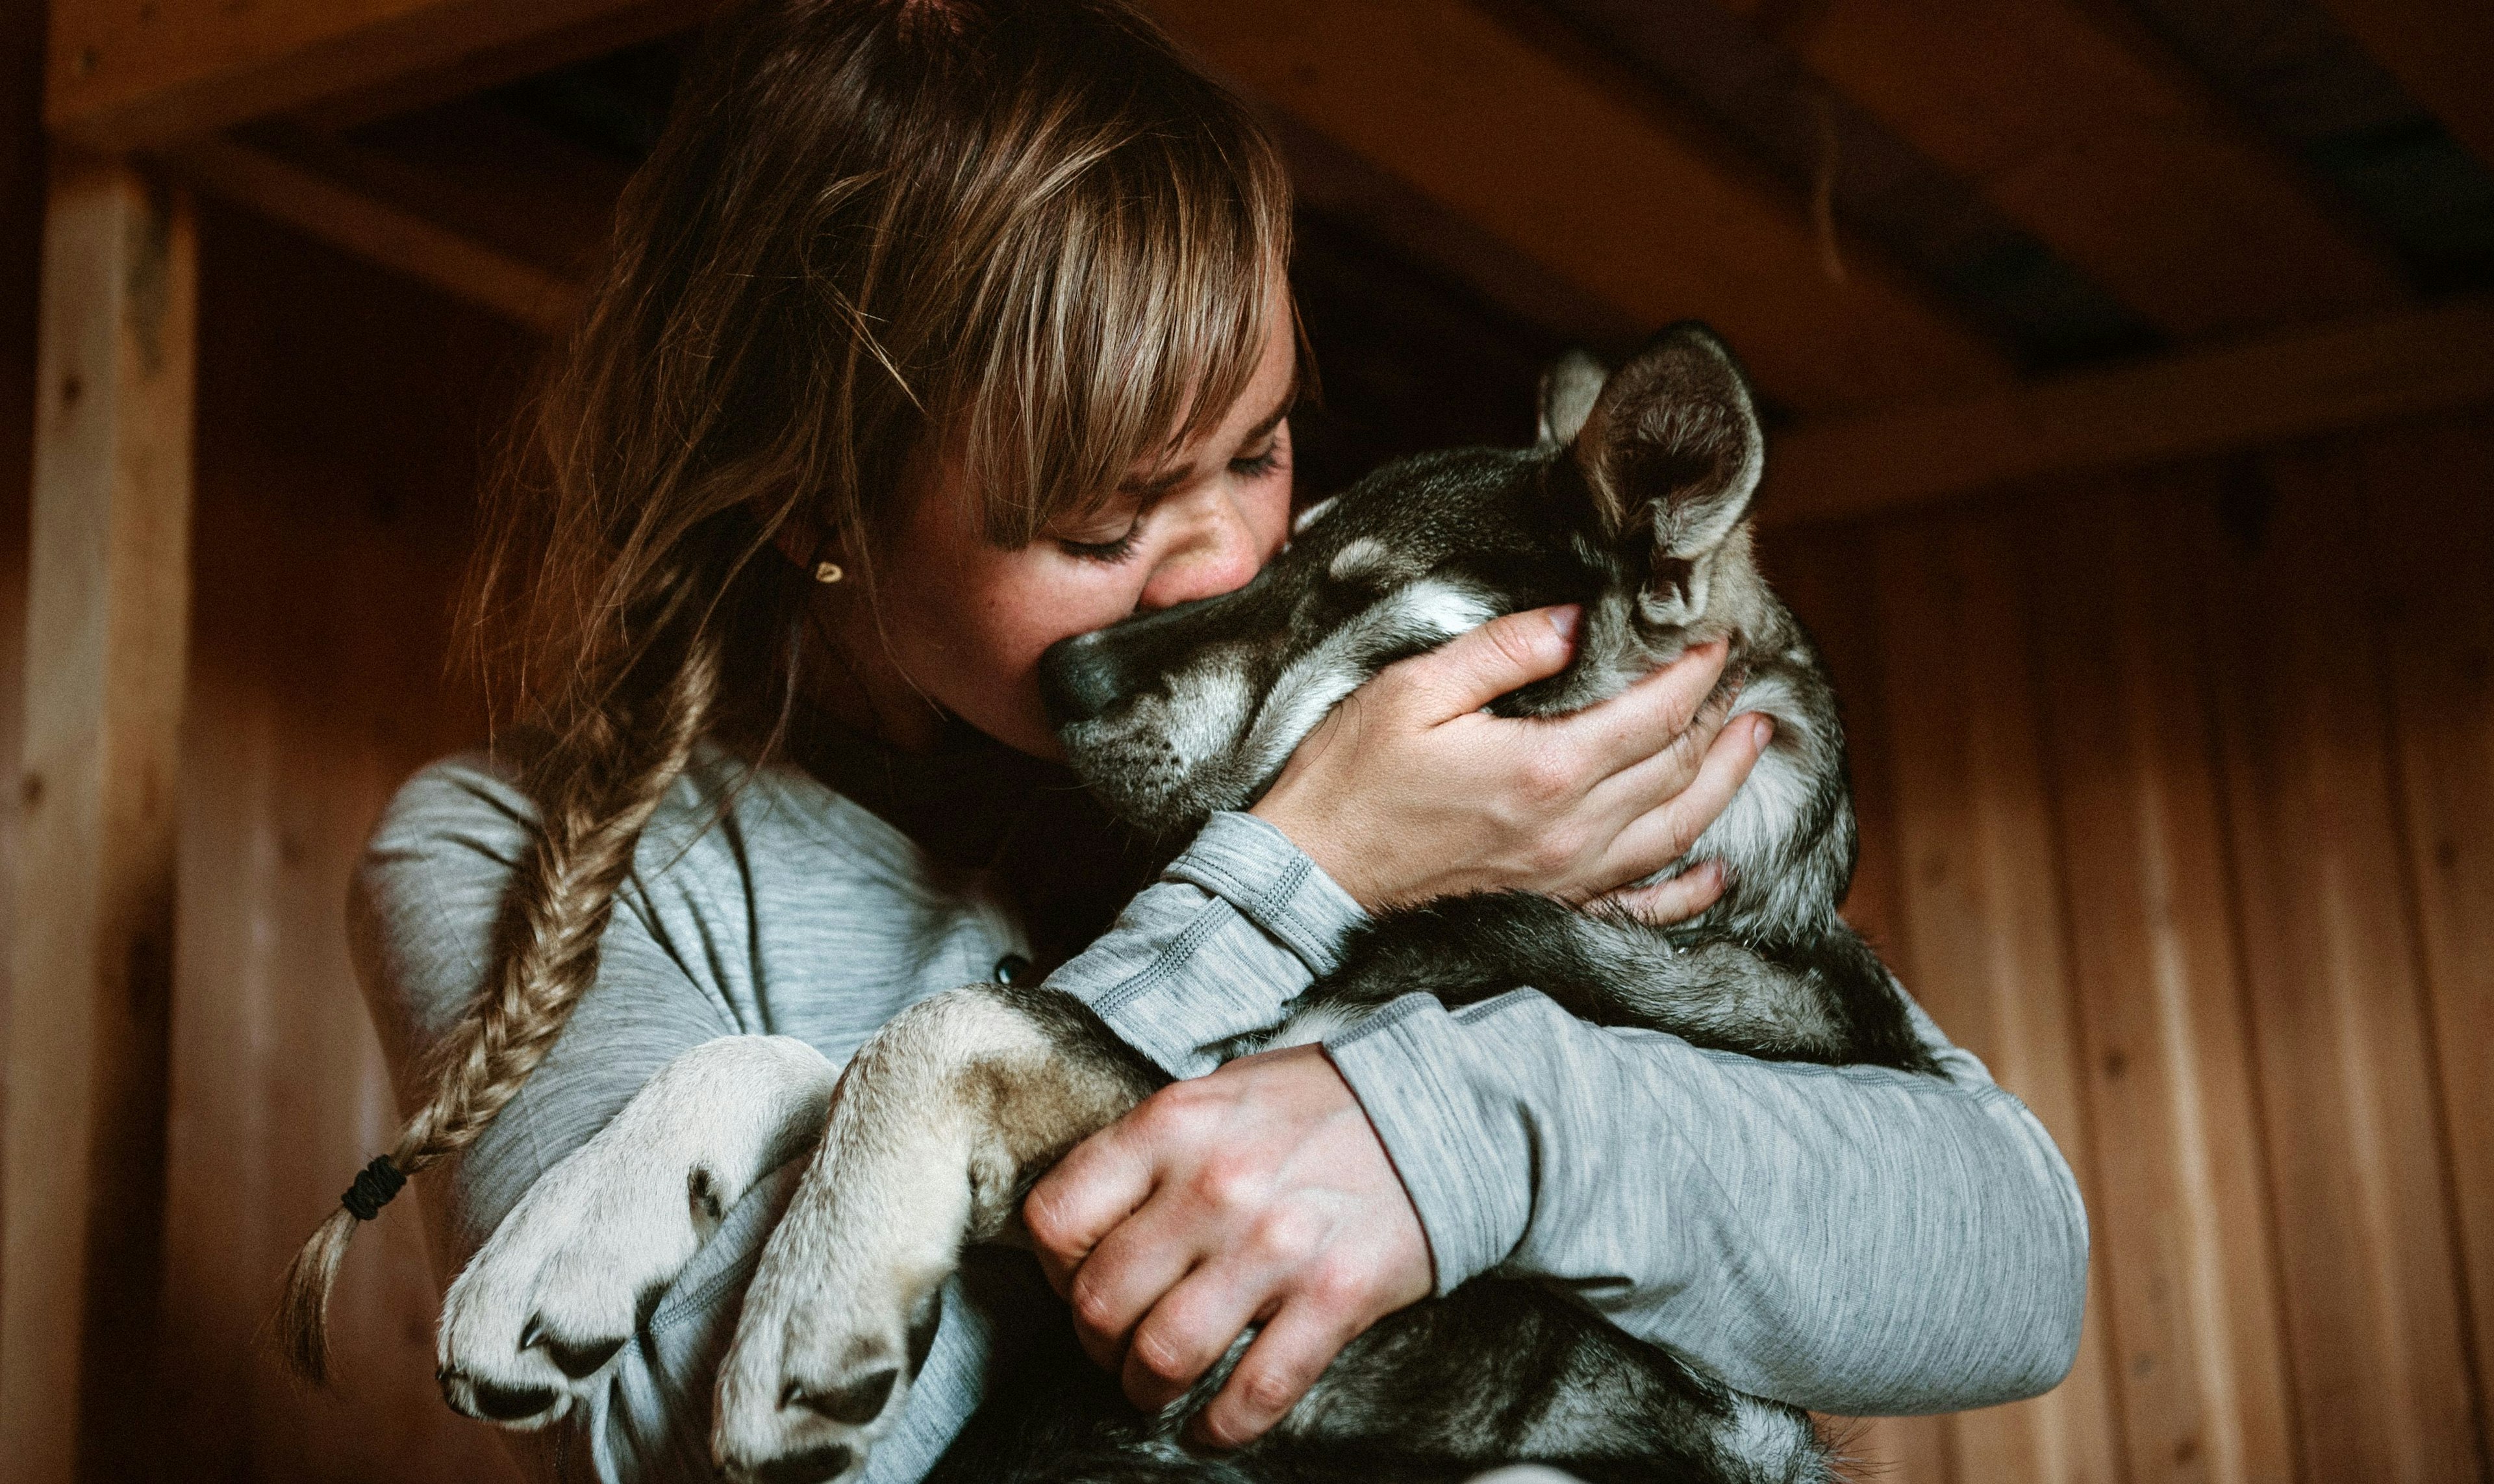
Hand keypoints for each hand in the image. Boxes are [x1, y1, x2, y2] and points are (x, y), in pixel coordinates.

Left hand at [1022, 1044, 1430, 1447]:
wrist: (1443, 1110)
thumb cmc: (1318, 1105)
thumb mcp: (1218, 1094)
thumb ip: (1152, 1150)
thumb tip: (1089, 1224)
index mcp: (1172, 1125)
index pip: (1056, 1220)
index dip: (1053, 1269)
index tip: (1077, 1280)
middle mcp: (1214, 1185)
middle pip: (1100, 1302)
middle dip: (1096, 1345)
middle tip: (1115, 1347)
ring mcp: (1277, 1245)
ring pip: (1164, 1356)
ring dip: (1146, 1390)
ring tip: (1157, 1388)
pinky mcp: (1335, 1297)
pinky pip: (1255, 1391)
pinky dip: (1221, 1426)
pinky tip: (1212, 1426)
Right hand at [1251, 605, 1771, 916]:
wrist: (1312, 874)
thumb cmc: (1351, 777)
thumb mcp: (1415, 690)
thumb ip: (1504, 651)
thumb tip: (1577, 621)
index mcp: (1543, 768)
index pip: (1653, 713)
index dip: (1694, 672)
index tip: (1716, 637)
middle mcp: (1571, 830)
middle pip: (1677, 768)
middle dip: (1718, 716)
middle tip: (1745, 676)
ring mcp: (1566, 876)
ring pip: (1677, 829)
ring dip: (1725, 783)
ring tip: (1754, 739)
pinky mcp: (1552, 905)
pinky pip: (1642, 905)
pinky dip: (1690, 889)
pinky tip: (1719, 868)